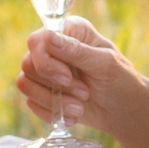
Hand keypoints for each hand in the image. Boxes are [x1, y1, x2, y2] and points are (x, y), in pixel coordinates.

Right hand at [16, 16, 139, 135]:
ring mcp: (45, 71)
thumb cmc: (120, 80)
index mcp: (70, 31)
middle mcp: (53, 48)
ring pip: (25, 83)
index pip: (38, 40)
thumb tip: (48, 37)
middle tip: (83, 93)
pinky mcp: (42, 92)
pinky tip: (72, 115)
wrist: (123, 110)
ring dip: (53, 101)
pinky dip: (51, 112)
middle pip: (27, 63)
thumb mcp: (105, 64)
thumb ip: (77, 51)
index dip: (46, 62)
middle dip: (54, 85)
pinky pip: (31, 102)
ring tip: (79, 107)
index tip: (67, 77)